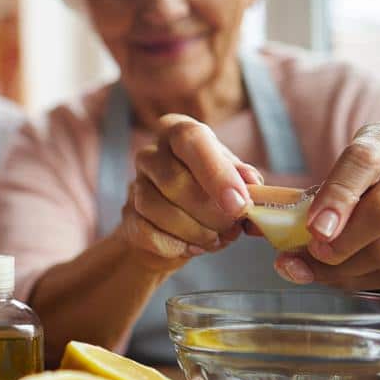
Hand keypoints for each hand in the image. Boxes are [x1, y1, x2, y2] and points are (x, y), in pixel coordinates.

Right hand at [124, 113, 262, 271]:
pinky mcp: (127, 215)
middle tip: (231, 228)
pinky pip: (146, 232)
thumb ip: (244, 181)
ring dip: (192, 230)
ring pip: (156, 207)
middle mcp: (152, 153)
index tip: (239, 204)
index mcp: (179, 132)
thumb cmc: (210, 195)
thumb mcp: (233, 181)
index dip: (217, 174)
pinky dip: (174, 244)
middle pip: (173, 180)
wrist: (176, 228)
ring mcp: (135, 183)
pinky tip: (192, 246)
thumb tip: (252, 183)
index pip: (192, 141)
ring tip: (214, 239)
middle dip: (209, 212)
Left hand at [275, 121, 379, 290]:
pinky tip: (345, 278)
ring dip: (345, 269)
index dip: (336, 196)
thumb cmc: (375, 188)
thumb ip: (308, 199)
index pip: (363, 161)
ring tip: (316, 270)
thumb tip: (258, 225)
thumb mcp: (346, 180)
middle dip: (341, 243)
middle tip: (313, 254)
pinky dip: (364, 280)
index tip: (314, 228)